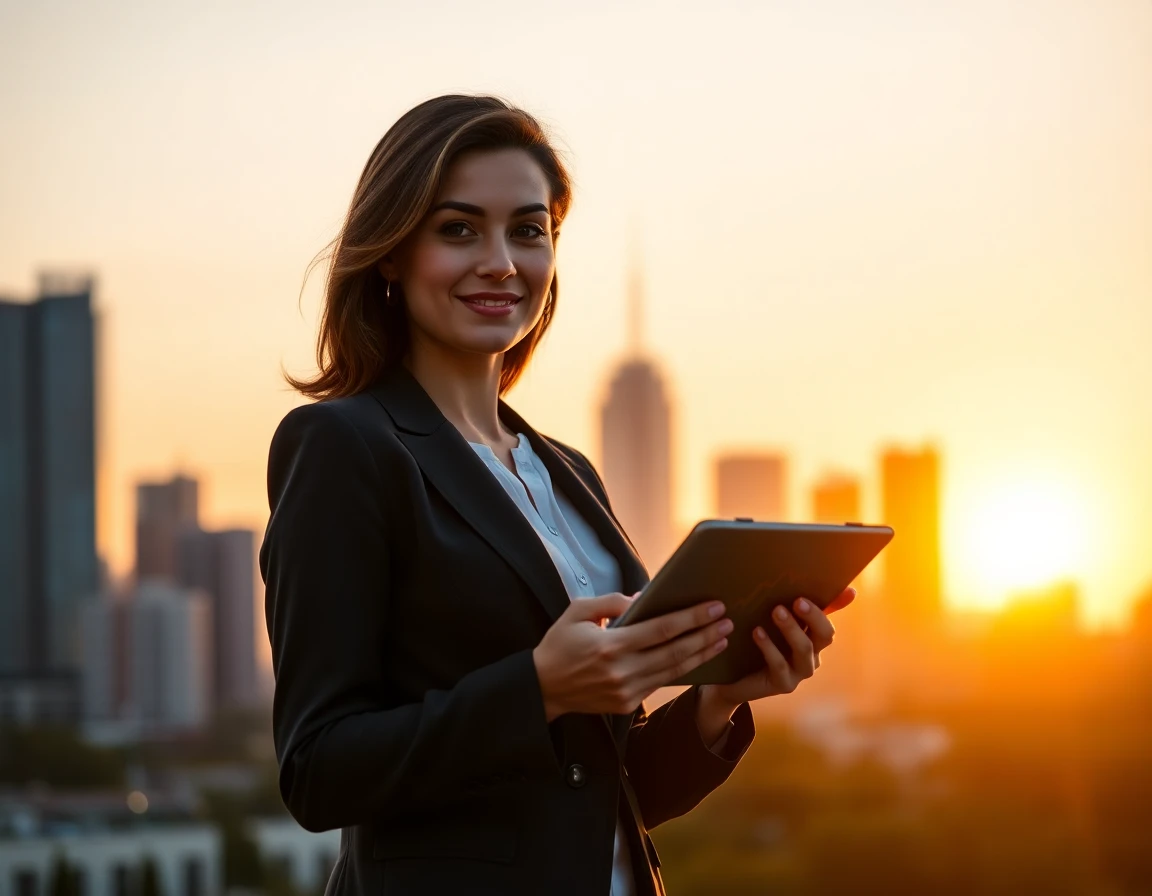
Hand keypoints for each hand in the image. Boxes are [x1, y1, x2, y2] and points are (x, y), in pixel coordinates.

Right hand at [532, 593, 732, 720]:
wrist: (543, 688)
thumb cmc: (559, 645)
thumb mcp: (577, 612)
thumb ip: (611, 602)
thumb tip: (642, 598)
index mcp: (610, 646)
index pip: (661, 630)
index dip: (691, 618)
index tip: (713, 607)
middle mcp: (622, 671)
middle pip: (675, 652)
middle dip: (705, 635)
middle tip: (727, 621)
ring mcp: (626, 691)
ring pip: (673, 671)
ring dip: (701, 654)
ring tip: (721, 639)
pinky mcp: (627, 703)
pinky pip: (661, 683)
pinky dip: (682, 669)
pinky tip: (697, 657)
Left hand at [695, 588, 856, 734]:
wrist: (732, 678)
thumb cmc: (756, 644)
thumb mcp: (771, 622)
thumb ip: (790, 606)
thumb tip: (816, 583)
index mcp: (813, 639)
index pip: (830, 619)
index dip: (839, 606)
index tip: (846, 590)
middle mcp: (812, 655)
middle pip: (825, 636)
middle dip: (814, 616)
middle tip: (797, 600)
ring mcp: (799, 672)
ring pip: (804, 649)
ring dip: (791, 629)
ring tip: (776, 611)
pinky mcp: (783, 684)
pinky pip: (780, 664)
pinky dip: (769, 646)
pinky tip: (757, 632)